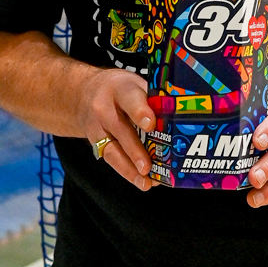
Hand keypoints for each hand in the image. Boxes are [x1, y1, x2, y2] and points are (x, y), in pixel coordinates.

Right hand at [79, 69, 154, 190]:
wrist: (82, 94)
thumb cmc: (120, 91)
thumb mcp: (134, 84)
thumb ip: (154, 98)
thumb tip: (184, 115)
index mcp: (120, 89)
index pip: (130, 99)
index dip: (140, 112)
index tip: (150, 125)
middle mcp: (105, 108)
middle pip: (120, 129)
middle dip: (135, 149)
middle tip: (148, 166)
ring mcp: (97, 127)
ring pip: (112, 149)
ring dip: (129, 168)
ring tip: (145, 182)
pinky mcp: (94, 143)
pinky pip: (110, 158)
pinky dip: (126, 171)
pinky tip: (141, 181)